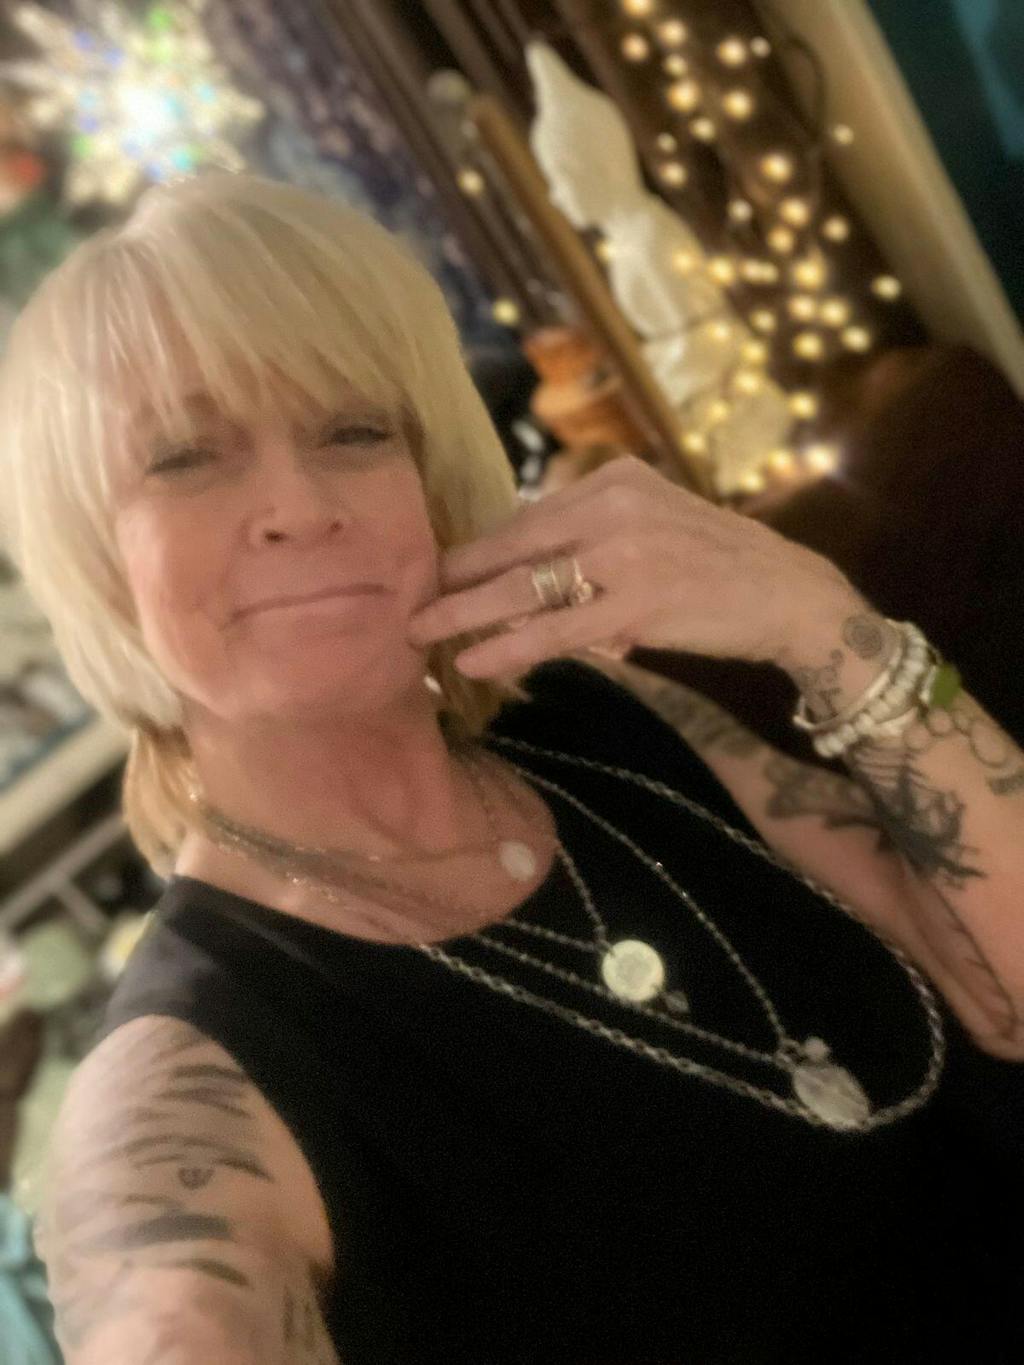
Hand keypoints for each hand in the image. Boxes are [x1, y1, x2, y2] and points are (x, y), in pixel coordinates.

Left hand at [407, 455, 857, 678]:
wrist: (789, 594)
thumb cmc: (718, 567)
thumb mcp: (653, 529)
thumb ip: (591, 545)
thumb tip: (526, 586)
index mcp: (613, 479)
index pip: (527, 519)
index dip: (479, 552)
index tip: (440, 572)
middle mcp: (613, 504)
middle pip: (513, 547)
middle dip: (456, 578)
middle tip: (408, 601)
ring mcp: (624, 552)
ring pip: (523, 588)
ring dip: (464, 614)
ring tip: (420, 633)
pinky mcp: (637, 601)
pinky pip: (555, 630)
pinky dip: (508, 648)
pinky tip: (472, 663)